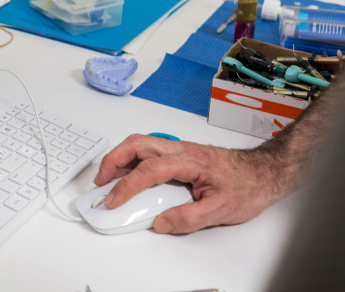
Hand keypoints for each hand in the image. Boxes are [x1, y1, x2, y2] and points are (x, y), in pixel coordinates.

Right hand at [93, 134, 284, 233]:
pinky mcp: (180, 152)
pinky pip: (149, 149)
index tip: (113, 200)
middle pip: (137, 144)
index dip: (127, 186)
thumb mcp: (221, 210)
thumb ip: (189, 218)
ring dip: (120, 157)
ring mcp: (179, 148)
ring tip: (109, 178)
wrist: (264, 172)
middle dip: (113, 161)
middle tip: (101, 181)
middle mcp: (181, 149)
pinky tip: (130, 173)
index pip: (149, 170)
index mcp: (190, 161)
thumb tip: (161, 223)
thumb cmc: (247, 186)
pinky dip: (132, 158)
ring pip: (140, 143)